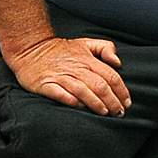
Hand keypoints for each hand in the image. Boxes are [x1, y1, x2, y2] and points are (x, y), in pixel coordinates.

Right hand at [5, 35, 127, 114]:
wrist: (29, 48)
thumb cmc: (59, 50)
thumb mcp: (85, 43)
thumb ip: (105, 48)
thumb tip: (117, 62)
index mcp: (87, 60)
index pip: (110, 76)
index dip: (121, 90)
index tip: (127, 102)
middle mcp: (75, 68)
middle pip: (99, 86)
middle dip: (112, 101)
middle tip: (119, 113)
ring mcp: (59, 77)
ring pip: (83, 91)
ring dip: (95, 103)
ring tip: (104, 113)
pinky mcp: (45, 84)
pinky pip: (60, 94)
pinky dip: (71, 101)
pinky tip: (79, 107)